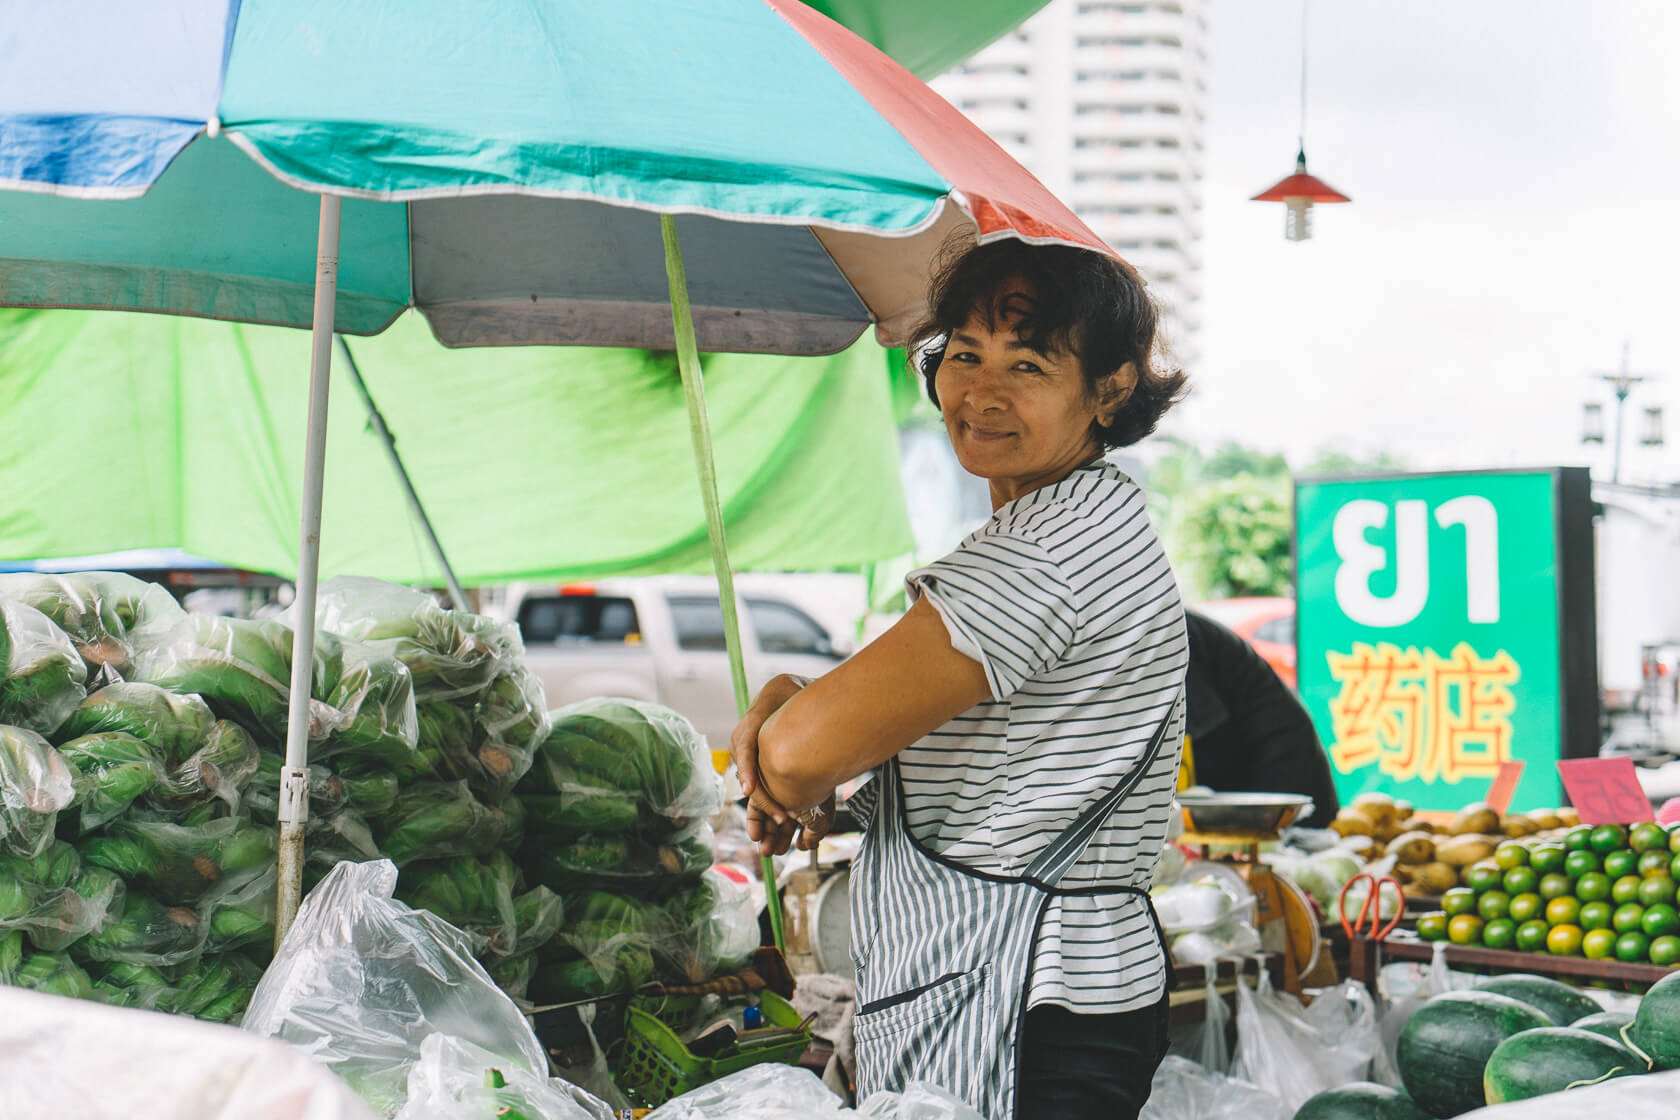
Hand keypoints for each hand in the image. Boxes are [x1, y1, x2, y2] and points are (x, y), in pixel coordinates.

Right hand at [729, 673, 811, 804]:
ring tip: (784, 820)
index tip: (749, 790)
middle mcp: (743, 737)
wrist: (785, 692)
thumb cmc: (793, 692)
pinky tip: (784, 815)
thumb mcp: (794, 691)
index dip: (747, 769)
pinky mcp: (752, 762)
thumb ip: (799, 701)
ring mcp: (745, 751)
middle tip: (781, 817)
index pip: (744, 745)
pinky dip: (768, 800)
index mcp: (753, 719)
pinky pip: (757, 784)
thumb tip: (811, 711)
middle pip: (747, 771)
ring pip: (750, 782)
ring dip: (765, 803)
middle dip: (761, 797)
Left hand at [746, 790, 835, 856]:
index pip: (803, 821)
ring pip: (768, 817)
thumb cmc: (816, 791)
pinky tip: (757, 836)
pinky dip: (755, 824)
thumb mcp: (821, 822)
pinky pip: (756, 808)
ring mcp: (777, 790)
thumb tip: (807, 846)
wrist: (803, 771)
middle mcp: (794, 795)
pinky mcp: (761, 786)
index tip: (797, 846)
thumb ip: (813, 837)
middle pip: (783, 821)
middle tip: (775, 852)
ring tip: (765, 850)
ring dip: (766, 836)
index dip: (800, 836)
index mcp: (811, 800)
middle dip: (779, 840)